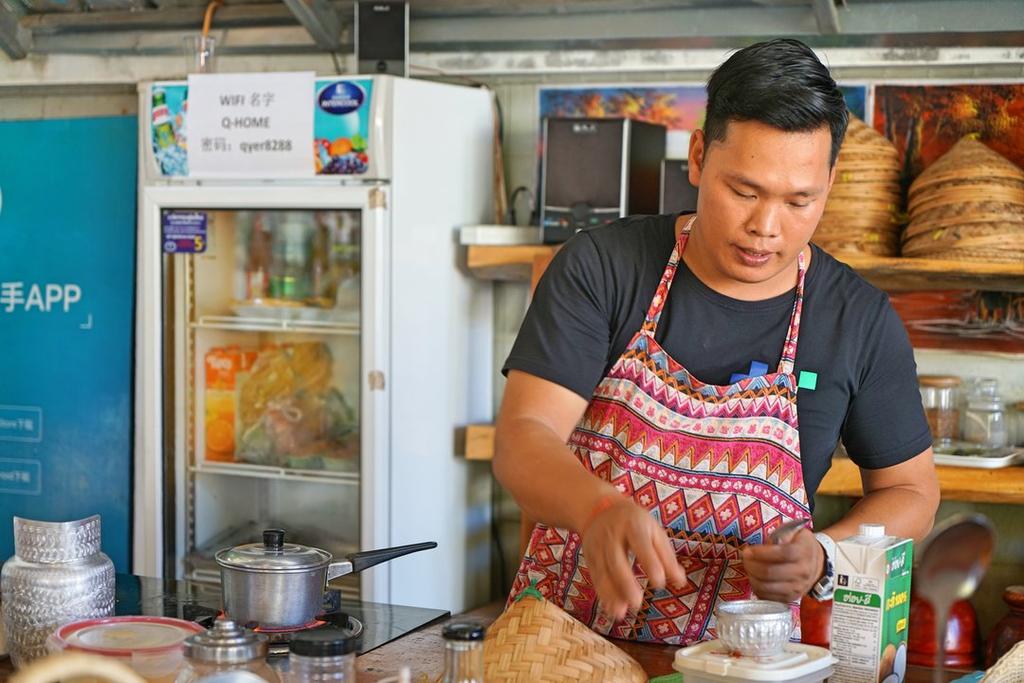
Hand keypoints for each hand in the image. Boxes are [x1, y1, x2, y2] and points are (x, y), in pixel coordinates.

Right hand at [581, 499, 686, 621]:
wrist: (599, 508)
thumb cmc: (634, 522)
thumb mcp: (653, 531)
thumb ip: (667, 556)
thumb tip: (680, 582)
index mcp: (632, 524)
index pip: (640, 544)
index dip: (650, 563)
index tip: (660, 584)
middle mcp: (612, 535)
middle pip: (616, 560)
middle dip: (625, 583)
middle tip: (637, 604)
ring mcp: (598, 547)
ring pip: (602, 572)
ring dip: (610, 593)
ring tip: (621, 613)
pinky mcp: (590, 558)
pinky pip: (595, 578)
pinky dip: (602, 595)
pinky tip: (611, 610)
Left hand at [741, 528, 824, 602]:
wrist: (818, 565)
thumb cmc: (801, 545)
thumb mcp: (796, 532)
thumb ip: (782, 534)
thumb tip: (769, 543)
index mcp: (804, 552)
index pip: (782, 554)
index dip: (762, 552)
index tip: (750, 550)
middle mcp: (802, 572)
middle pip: (770, 572)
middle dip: (751, 564)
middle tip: (745, 557)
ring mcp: (797, 588)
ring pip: (766, 586)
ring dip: (751, 576)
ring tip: (748, 566)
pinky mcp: (790, 598)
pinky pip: (768, 597)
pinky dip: (756, 588)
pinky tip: (754, 577)